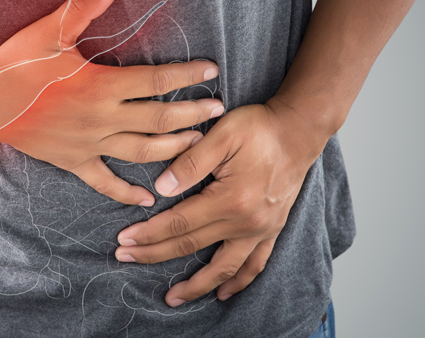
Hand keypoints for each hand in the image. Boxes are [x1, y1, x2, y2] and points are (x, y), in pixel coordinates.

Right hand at [0, 0, 224, 206]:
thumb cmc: (14, 64)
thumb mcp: (48, 31)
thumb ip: (82, 8)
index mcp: (101, 86)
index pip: (157, 82)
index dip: (187, 76)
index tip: (211, 71)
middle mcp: (101, 119)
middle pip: (159, 120)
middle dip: (193, 116)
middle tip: (218, 110)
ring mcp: (89, 144)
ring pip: (142, 152)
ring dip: (173, 149)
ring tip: (197, 144)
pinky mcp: (73, 161)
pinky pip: (105, 183)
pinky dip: (127, 193)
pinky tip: (148, 200)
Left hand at [114, 98, 330, 304]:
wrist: (299, 130)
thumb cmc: (260, 128)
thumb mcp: (222, 134)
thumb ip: (190, 163)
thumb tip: (161, 189)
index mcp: (230, 199)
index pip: (179, 223)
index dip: (148, 234)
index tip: (125, 240)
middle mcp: (246, 222)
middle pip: (192, 246)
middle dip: (155, 254)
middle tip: (125, 258)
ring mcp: (261, 229)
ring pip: (223, 268)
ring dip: (196, 285)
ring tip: (172, 297)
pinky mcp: (272, 229)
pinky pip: (254, 265)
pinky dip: (238, 282)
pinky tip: (222, 292)